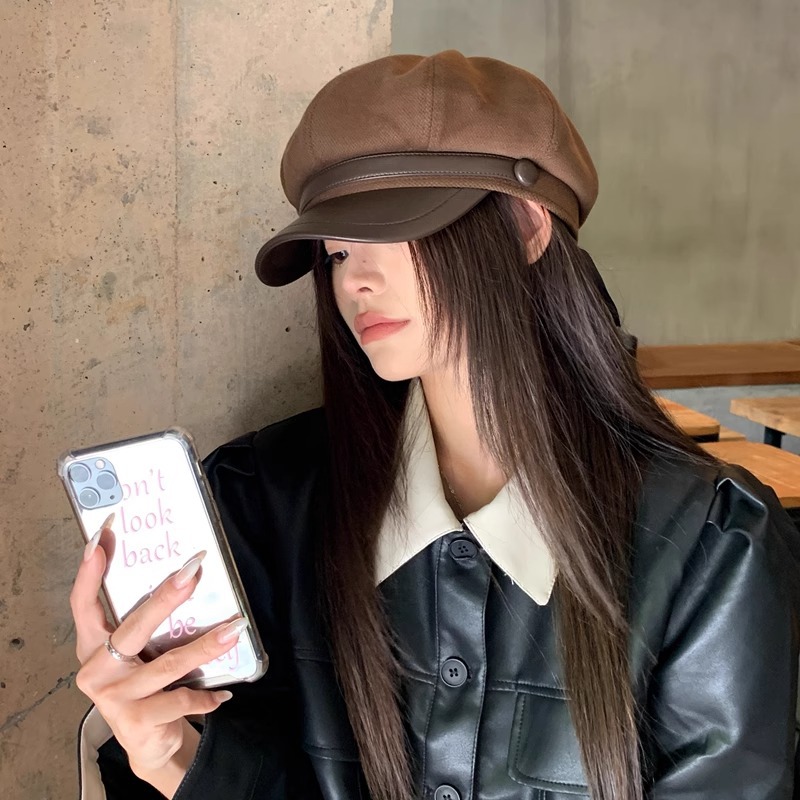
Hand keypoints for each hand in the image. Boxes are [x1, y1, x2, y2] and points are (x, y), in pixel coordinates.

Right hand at [70, 517, 247, 795]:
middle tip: (193, 571)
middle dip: (165, 598)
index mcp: (94, 645)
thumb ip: (149, 623)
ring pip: (166, 664)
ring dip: (205, 646)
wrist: (149, 742)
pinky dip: (205, 696)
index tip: (99, 540)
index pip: (83, 604)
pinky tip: (224, 693)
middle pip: (132, 627)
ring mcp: (113, 697)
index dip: (88, 574)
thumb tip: (186, 574)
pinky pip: (180, 700)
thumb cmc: (147, 684)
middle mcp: (96, 669)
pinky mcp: (135, 722)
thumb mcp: (141, 651)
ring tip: (234, 629)